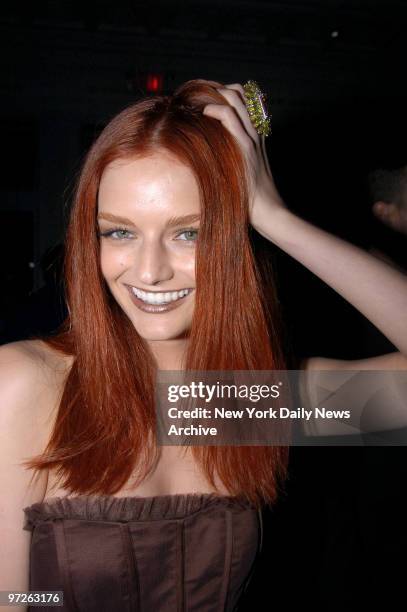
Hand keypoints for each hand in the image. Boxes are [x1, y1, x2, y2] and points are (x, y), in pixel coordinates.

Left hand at [202, 83, 286, 231]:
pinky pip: (230, 117)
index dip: (224, 93)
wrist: (269, 211)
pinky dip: (215, 110)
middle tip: (197, 96)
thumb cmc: (254, 198)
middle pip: (239, 92)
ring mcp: (252, 138)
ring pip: (235, 98)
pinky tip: (204, 114)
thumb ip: (232, 162)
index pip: (244, 99)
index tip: (204, 98)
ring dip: (214, 95)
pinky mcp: (246, 147)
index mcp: (256, 135)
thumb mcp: (243, 174)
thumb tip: (211, 160)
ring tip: (198, 103)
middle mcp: (256, 132)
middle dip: (215, 88)